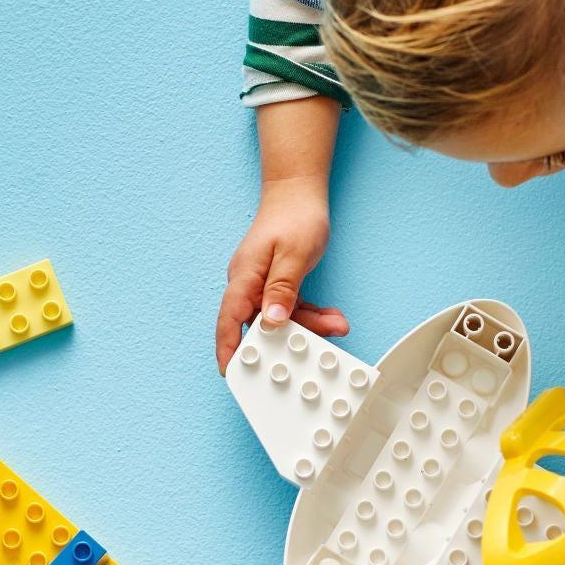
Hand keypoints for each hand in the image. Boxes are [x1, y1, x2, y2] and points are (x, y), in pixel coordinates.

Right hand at [215, 178, 347, 370]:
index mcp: (244, 277)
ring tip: (335, 326)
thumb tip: (272, 320)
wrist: (298, 192)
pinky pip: (290, 309)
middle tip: (312, 350)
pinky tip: (330, 318)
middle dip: (286, 340)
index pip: (230, 319)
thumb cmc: (294, 216)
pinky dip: (310, 315)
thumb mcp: (293, 254)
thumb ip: (282, 289)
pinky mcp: (276, 285)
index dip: (228, 349)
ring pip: (279, 319)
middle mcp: (248, 284)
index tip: (231, 373)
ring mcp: (261, 286)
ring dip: (307, 326)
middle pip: (259, 325)